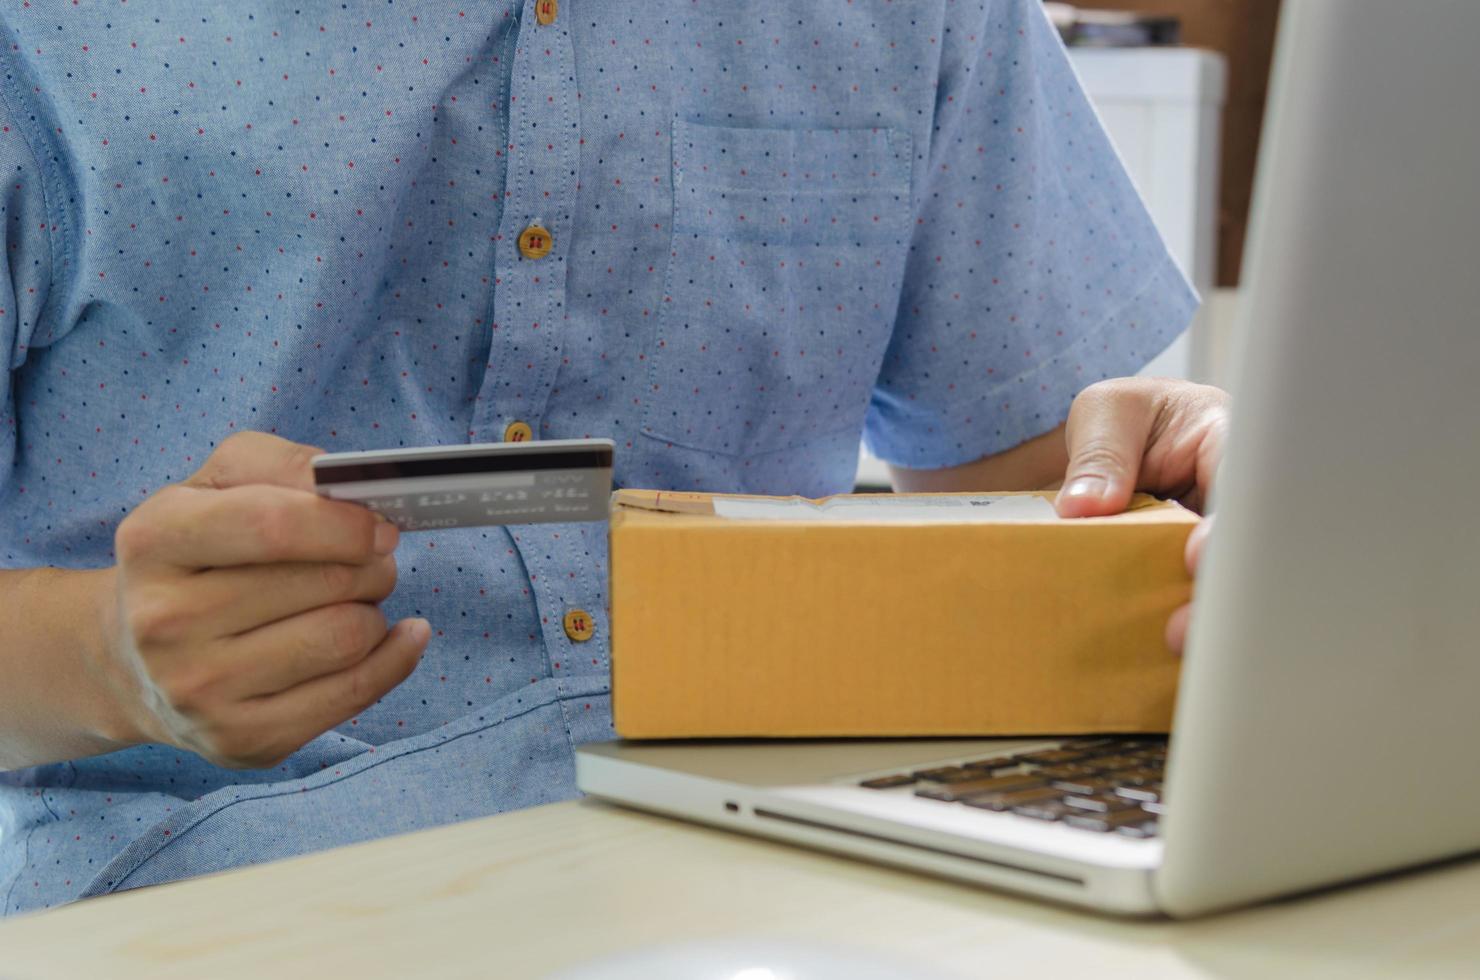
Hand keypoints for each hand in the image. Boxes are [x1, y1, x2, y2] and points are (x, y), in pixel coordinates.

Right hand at [93, 432, 429, 768]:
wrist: (136, 661)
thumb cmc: (198, 555)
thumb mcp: (216, 486)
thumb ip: (279, 465)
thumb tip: (351, 489)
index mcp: (154, 540)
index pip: (273, 526)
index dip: (346, 523)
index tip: (381, 526)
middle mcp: (165, 622)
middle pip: (326, 584)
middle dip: (371, 565)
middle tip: (371, 561)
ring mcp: (200, 690)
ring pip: (347, 638)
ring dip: (374, 610)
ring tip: (356, 600)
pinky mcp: (242, 739)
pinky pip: (355, 694)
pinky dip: (394, 658)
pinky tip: (397, 637)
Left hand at [1052, 378, 1228, 652]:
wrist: (1138, 437)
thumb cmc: (1134, 415)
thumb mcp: (1108, 411)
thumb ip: (1100, 452)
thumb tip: (1084, 506)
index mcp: (1229, 442)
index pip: (1242, 486)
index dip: (1225, 528)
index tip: (1192, 557)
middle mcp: (1240, 497)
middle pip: (1247, 551)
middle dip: (1217, 595)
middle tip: (1178, 631)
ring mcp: (1227, 538)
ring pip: (1229, 585)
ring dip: (1202, 621)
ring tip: (1170, 650)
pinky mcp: (1206, 569)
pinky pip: (1200, 601)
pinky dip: (1183, 625)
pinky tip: (1158, 657)